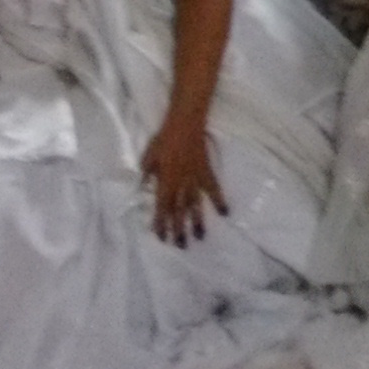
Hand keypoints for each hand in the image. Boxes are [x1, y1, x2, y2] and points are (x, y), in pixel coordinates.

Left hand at [139, 113, 225, 244]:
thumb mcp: (148, 157)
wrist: (184, 123)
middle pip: (178, 210)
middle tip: (180, 245)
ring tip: (200, 237)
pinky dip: (219, 200)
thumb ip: (147, 174)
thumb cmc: (163, 139)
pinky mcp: (206, 171)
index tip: (161, 237)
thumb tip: (143, 188)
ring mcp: (195, 179)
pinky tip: (225, 212)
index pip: (161, 207)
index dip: (161, 222)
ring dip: (197, 221)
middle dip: (179, 229)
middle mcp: (180, 183)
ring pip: (195, 204)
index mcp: (164, 181)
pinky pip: (213, 188)